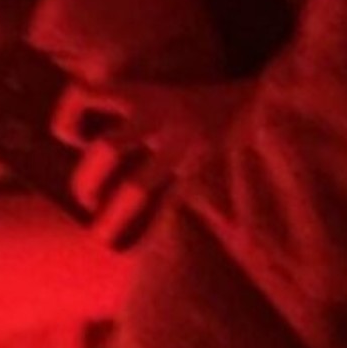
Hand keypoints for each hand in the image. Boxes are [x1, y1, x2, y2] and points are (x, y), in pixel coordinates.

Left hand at [50, 78, 253, 247]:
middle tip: (85, 204)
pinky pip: (172, 212)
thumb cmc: (212, 116)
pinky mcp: (211, 177)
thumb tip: (88, 169)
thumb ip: (136, 126)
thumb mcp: (171, 103)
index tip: (72, 141)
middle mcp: (165, 118)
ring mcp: (190, 148)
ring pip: (136, 188)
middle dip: (85, 182)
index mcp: (149, 97)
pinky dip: (153, 236)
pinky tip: (141, 254)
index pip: (87, 93)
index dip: (67, 118)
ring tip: (103, 241)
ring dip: (112, 220)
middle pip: (107, 148)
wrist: (279, 108)